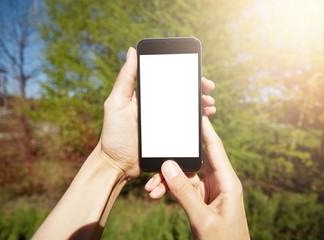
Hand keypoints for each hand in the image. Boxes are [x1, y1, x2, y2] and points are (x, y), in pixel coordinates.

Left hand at [99, 47, 216, 179]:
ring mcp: (162, 121)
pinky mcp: (168, 135)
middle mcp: (155, 106)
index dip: (183, 74)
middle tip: (209, 90)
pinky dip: (196, 121)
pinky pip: (185, 125)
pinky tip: (204, 119)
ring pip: (185, 108)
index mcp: (144, 95)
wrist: (117, 165)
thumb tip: (131, 51)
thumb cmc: (113, 134)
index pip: (167, 79)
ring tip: (210, 105)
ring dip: (200, 104)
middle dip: (197, 89)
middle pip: (180, 92)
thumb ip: (125, 78)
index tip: (197, 72)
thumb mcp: (115, 103)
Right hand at [145, 117, 249, 239]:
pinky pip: (183, 188)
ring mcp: (210, 191)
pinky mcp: (202, 199)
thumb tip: (168, 166)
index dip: (206, 130)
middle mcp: (220, 182)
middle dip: (174, 162)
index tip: (195, 113)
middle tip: (157, 160)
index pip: (214, 148)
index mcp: (228, 182)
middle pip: (195, 161)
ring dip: (168, 180)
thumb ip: (184, 192)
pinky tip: (157, 194)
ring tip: (151, 189)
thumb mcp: (202, 218)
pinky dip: (170, 190)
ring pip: (185, 175)